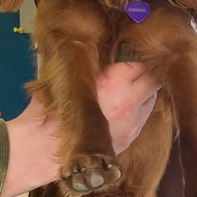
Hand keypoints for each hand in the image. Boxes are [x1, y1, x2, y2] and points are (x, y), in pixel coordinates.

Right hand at [1, 63, 159, 196]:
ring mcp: (132, 123)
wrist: (43, 145)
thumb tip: (101, 52)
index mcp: (116, 82)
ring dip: (144, 94)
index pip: (141, 66)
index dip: (136, 63)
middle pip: (153, 82)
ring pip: (151, 101)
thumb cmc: (52, 107)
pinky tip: (125, 110)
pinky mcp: (129, 139)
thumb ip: (95, 67)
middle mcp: (130, 102)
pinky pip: (142, 120)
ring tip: (130, 91)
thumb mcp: (72, 76)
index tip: (131, 62)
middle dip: (145, 77)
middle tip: (136, 74)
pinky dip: (138, 112)